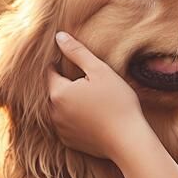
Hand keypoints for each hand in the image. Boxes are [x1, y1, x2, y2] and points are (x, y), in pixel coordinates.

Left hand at [48, 31, 149, 161]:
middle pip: (53, 91)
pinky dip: (74, 119)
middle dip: (65, 83)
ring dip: (69, 102)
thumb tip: (59, 36)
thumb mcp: (100, 71)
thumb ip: (77, 52)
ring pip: (58, 108)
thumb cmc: (117, 102)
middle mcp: (53, 112)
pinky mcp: (69, 142)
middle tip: (86, 81)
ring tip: (90, 98)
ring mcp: (60, 129)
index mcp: (58, 92)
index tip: (76, 63)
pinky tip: (92, 116)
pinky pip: (66, 124)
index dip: (61, 64)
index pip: (50, 72)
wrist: (128, 140)